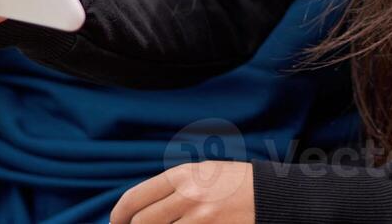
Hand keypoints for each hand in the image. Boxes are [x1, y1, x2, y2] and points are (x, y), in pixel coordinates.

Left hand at [110, 161, 254, 223]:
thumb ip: (172, 188)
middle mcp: (188, 194)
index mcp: (183, 174)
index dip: (118, 217)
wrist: (273, 196)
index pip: (134, 199)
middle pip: (141, 223)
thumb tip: (139, 210)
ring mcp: (200, 218)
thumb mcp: (203, 174)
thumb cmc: (236, 185)